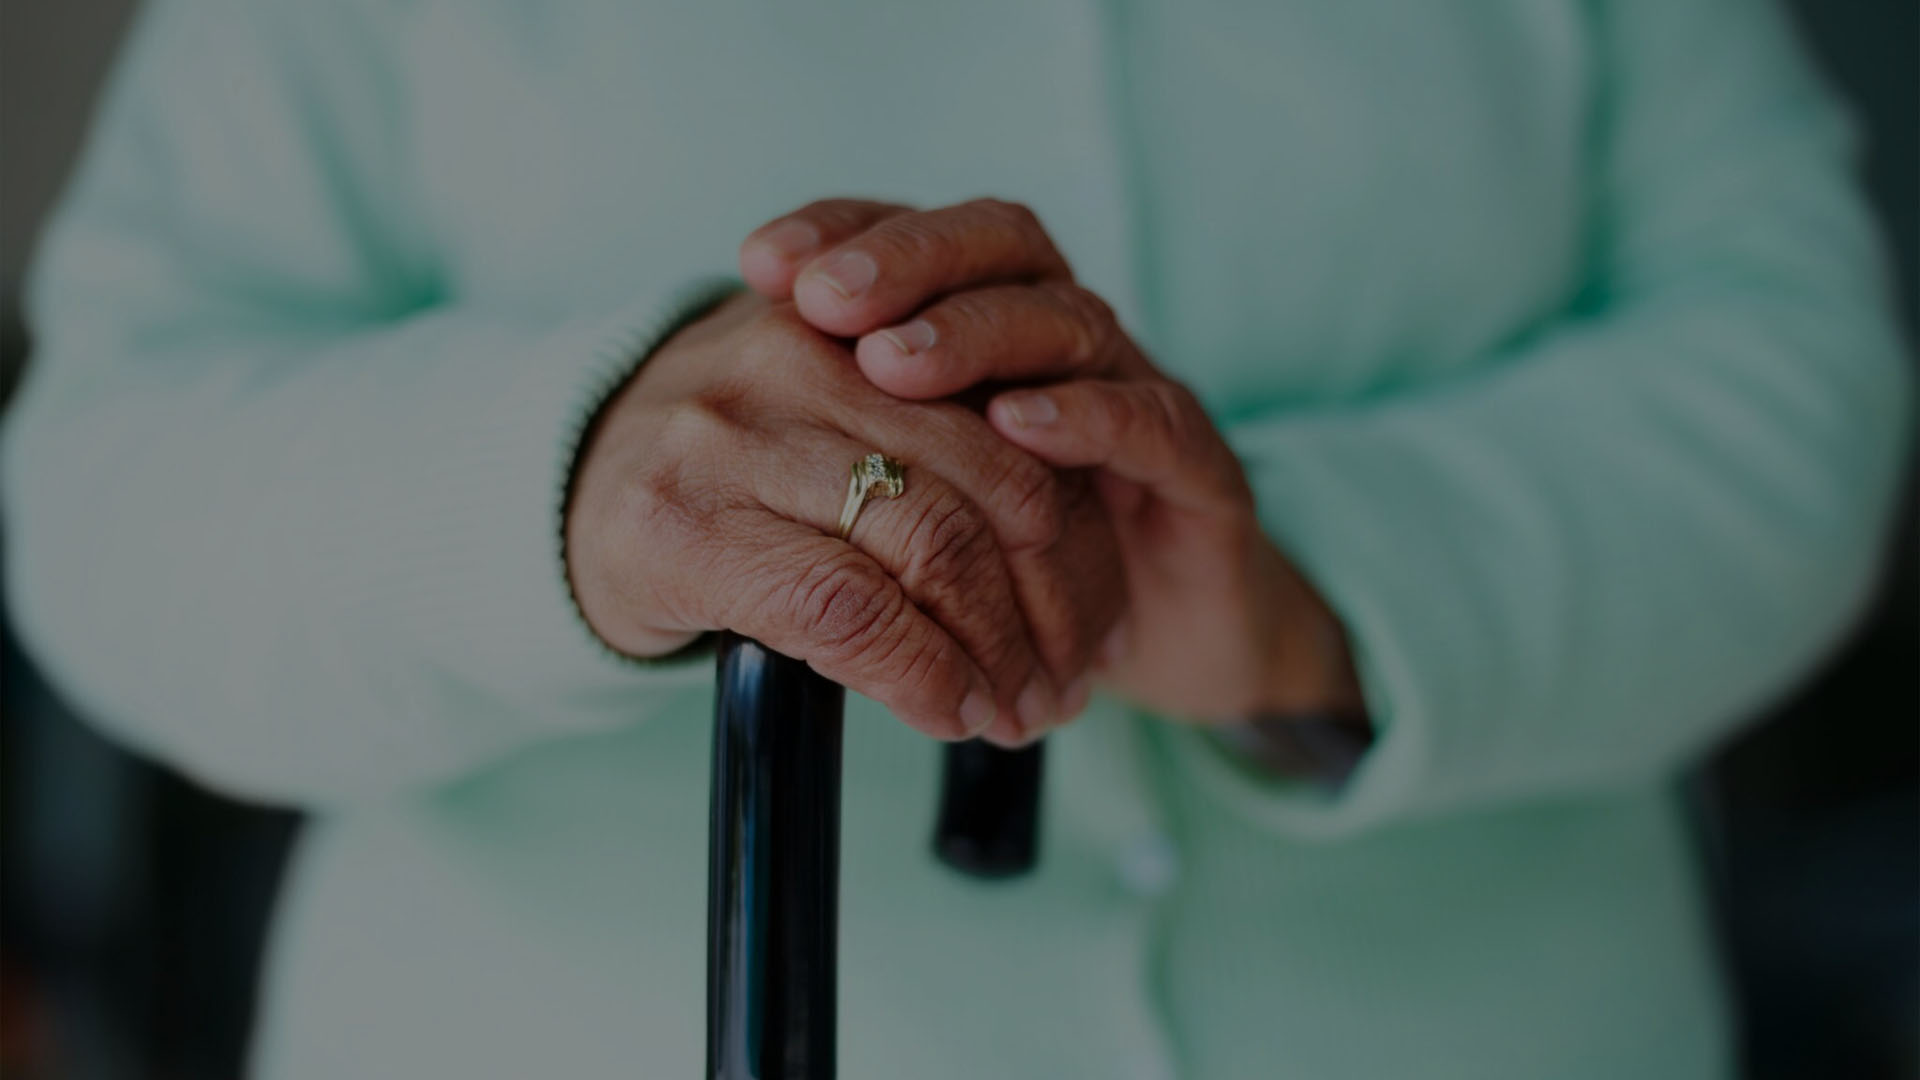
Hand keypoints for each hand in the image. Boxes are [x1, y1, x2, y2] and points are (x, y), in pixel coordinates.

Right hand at [566, 290, 1123, 744]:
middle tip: (1074, 682)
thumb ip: (932, 444)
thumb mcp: (826, 418)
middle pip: (998, 484)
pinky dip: (924, 675)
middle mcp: (798, 359)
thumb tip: (1069, 550)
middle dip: (1061, 603)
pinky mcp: (685, 528)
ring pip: (936, 547)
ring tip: (1024, 711)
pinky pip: (850, 609)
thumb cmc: (720, 472)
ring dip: (1004, 654)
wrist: (550, 497)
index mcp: (853, 322)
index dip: (1084, 530)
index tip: (1104, 615)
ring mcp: (735, 439)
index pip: (1018, 421)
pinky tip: (951, 710)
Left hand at [740, 199, 1362, 719]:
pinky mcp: (1198, 468)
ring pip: (1068, 319)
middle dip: (909, 262)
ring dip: (978, 333)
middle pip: (1000, 250)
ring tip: (896, 364)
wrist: (1170, 645)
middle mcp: (1065, 343)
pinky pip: (1151, 421)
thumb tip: (713, 439)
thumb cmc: (1019, 578)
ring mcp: (1136, 393)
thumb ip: (844, 466)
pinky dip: (1088, 415)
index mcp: (995, 335)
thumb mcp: (912, 517)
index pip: (924, 240)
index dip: (848, 233)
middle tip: (826, 299)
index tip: (762, 262)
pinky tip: (1019, 423)